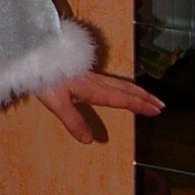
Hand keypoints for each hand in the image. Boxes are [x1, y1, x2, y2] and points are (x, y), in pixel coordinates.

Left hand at [37, 70, 164, 144]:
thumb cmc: (44, 77)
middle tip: (161, 105)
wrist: (33, 53)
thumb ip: (73, 121)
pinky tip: (116, 88)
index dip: (140, 105)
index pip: (122, 98)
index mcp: (93, 88)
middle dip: (144, 97)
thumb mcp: (57, 103)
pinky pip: (109, 80)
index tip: (156, 110)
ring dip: (135, 91)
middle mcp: (95, 80)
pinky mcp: (82, 72)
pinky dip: (122, 86)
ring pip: (119, 83)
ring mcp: (89, 75)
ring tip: (146, 97)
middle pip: (125, 88)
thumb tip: (89, 141)